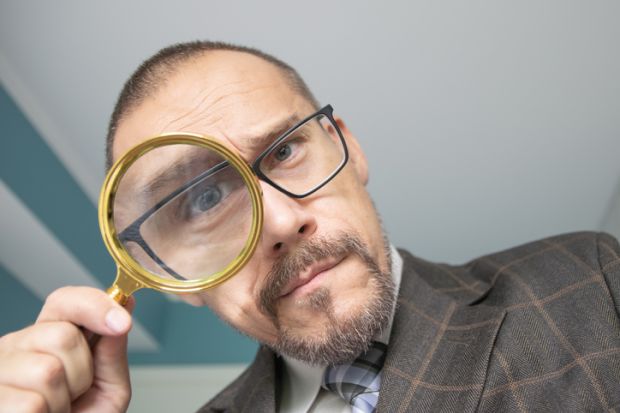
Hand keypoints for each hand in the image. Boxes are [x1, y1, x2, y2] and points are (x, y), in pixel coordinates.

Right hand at [0, 286, 132, 412]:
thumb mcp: (107, 389)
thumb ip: (113, 352)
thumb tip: (125, 306)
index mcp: (47, 338)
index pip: (65, 301)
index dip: (95, 305)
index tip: (122, 321)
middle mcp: (16, 347)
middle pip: (62, 335)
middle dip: (82, 371)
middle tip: (72, 395)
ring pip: (46, 370)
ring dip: (63, 400)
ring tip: (55, 410)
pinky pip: (31, 403)